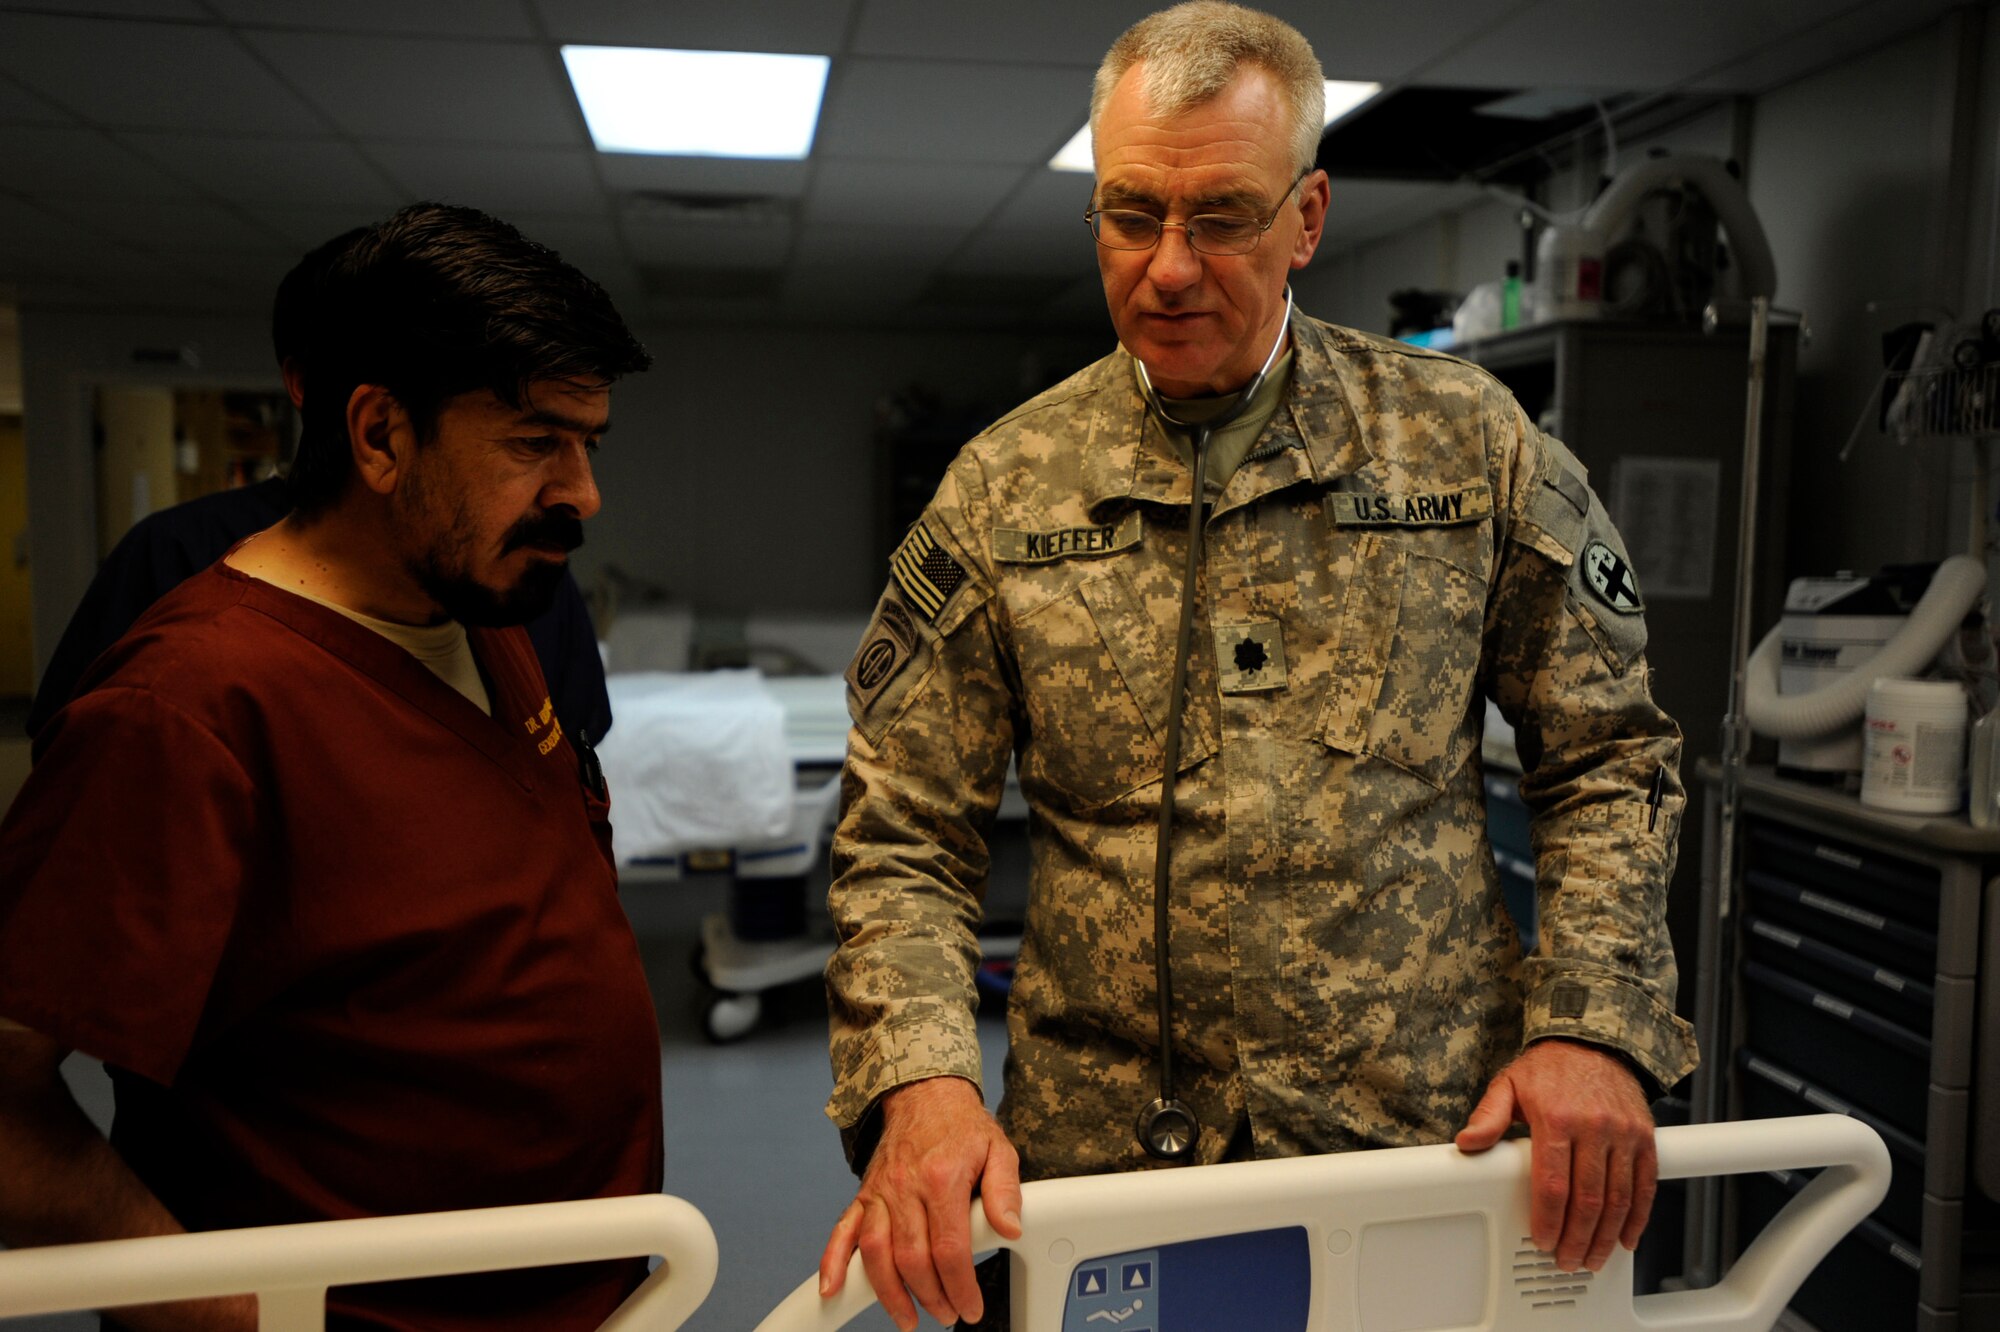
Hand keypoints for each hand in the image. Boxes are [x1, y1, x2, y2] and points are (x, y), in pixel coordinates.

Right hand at [818, 1076, 1021, 1330]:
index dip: (959, 1286)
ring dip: (889, 1293)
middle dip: (930, 1297)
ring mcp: (880, 1192)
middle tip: (947, 1314)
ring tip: (907, 1317)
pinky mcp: (864, 1195)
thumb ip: (1005, 1191)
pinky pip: (843, 1231)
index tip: (969, 1307)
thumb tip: (1011, 1228)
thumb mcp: (998, 1150)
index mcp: (942, 1178)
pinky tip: (832, 1289)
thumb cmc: (961, 1126)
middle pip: (912, 1258)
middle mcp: (906, 1187)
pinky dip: (832, 1262)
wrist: (924, 1093)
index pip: (949, 1248)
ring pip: (876, 1253)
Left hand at [1454, 1038, 1655, 1272]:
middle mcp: (1594, 1127)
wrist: (1593, 1040)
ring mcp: (1623, 1134)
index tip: (1543, 1241)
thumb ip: (1488, 1117)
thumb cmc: (1548, 1069)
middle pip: (1587, 1199)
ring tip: (1592, 1257)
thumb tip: (1467, 1142)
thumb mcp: (1509, 1085)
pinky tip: (1626, 1238)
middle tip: (1567, 1260)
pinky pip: (1645, 1185)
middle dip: (1577, 1238)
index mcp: (1556, 1118)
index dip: (1548, 1220)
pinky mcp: (1645, 1137)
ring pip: (1618, 1198)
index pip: (1552, 1183)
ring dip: (1606, 1236)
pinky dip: (1638, 1217)